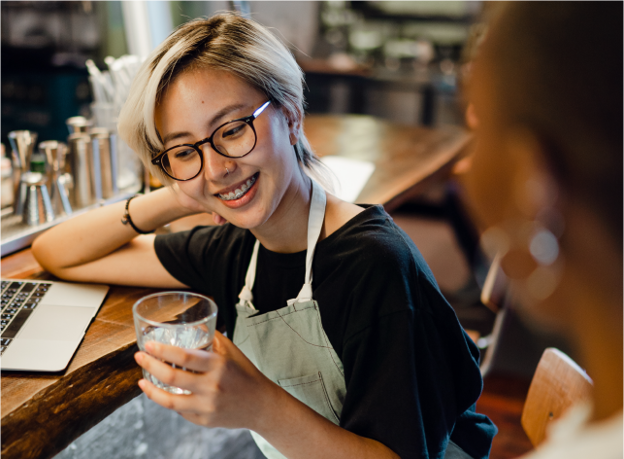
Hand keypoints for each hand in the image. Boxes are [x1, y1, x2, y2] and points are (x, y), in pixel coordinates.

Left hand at [134, 331, 276, 429]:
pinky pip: (180, 411)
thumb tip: (189, 325)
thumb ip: (210, 338)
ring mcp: (207, 406)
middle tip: (140, 357)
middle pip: (171, 377)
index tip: (148, 345)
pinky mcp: (204, 421)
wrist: (260, 404)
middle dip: (150, 365)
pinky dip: (170, 401)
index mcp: (219, 365)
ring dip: (150, 390)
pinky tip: (164, 394)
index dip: (162, 350)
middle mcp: (212, 386)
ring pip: (169, 401)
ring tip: (142, 381)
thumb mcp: (231, 350)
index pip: (184, 356)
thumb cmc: (244, 373)